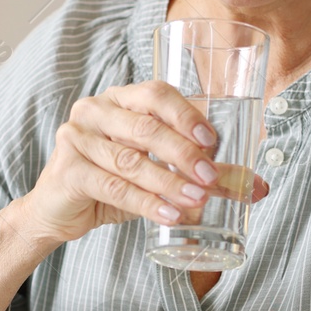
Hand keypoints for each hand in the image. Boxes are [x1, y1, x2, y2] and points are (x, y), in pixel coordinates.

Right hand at [17, 80, 267, 245]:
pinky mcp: (68, 171)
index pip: (156, 94)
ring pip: (132, 161)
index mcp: (118, 99)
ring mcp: (77, 138)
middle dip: (184, 153)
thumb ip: (199, 174)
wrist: (56, 212)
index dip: (186, 115)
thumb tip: (254, 187)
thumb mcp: (155, 173)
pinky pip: (114, 187)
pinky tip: (169, 216)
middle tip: (210, 176)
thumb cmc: (109, 184)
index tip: (213, 140)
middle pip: (146, 126)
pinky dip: (146, 203)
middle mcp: (94, 110)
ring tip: (197, 199)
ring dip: (169, 182)